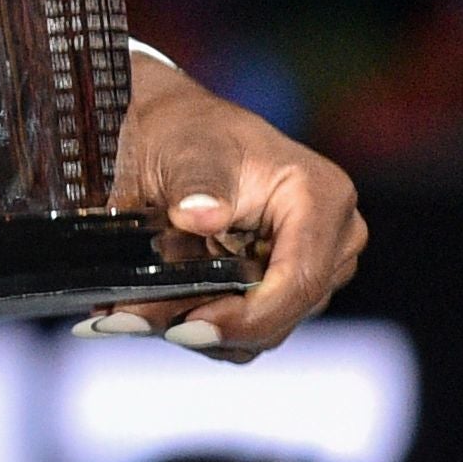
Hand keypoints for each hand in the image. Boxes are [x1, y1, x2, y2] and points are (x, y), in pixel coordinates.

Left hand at [104, 54, 363, 358]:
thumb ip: (196, 185)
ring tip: (129, 313)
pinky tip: (151, 311)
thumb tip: (201, 216)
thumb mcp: (185, 149)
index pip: (300, 280)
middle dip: (210, 325)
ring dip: (197, 330)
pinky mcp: (284, 287)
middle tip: (131, 319)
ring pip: (262, 328)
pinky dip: (200, 325)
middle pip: (282, 313)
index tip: (188, 327)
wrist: (175, 131)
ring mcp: (313, 267)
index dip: (248, 316)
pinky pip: (247, 326)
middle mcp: (332, 240)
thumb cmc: (185, 132)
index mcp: (322, 199)